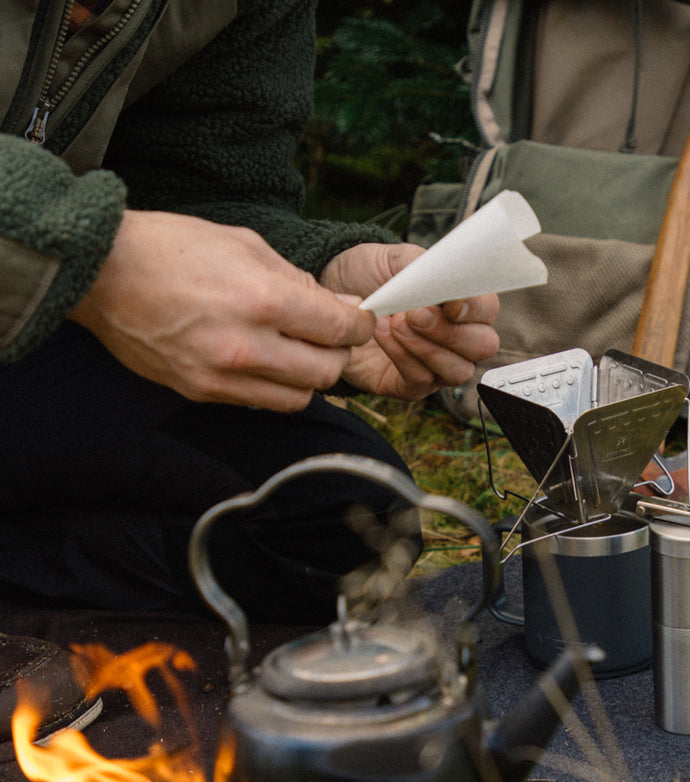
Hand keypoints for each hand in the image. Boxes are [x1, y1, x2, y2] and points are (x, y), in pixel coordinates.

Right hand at [69, 210, 375, 409]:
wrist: (102, 273)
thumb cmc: (171, 248)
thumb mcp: (244, 243)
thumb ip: (296, 279)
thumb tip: (336, 306)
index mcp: (263, 298)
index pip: (339, 330)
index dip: (360, 326)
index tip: (359, 321)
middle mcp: (247, 345)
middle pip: (327, 372)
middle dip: (338, 354)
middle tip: (330, 338)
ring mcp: (223, 376)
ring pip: (299, 398)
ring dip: (309, 378)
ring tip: (297, 353)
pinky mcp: (203, 393)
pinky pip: (260, 403)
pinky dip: (274, 387)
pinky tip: (265, 362)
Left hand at [321, 243, 499, 398]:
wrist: (331, 294)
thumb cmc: (369, 275)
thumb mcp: (394, 258)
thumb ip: (423, 266)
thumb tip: (443, 279)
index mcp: (462, 303)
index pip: (488, 311)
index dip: (475, 308)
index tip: (450, 301)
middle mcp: (457, 338)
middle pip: (482, 346)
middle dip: (450, 332)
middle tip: (415, 314)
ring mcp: (437, 365)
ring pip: (456, 370)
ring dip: (426, 348)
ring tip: (395, 324)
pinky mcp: (410, 384)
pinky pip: (421, 380)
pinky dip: (402, 357)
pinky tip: (382, 334)